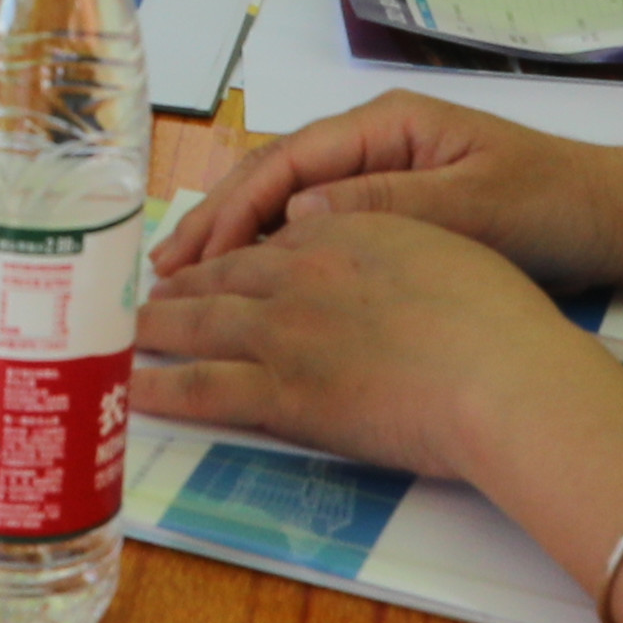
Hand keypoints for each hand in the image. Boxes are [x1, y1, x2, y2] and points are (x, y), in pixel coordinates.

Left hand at [140, 207, 622, 485]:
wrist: (496, 375)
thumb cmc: (495, 318)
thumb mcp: (444, 242)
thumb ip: (384, 229)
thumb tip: (334, 229)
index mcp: (345, 231)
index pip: (274, 238)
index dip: (238, 251)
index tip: (219, 261)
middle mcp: (301, 272)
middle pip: (224, 273)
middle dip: (185, 283)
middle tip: (153, 294)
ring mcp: (282, 332)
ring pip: (199, 324)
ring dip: (157, 327)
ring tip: (126, 331)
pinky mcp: (280, 393)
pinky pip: (203, 389)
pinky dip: (161, 387)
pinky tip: (133, 387)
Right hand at [158, 87, 608, 285]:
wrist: (606, 219)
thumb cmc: (546, 205)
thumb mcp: (472, 204)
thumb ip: (387, 203)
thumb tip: (301, 209)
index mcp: (387, 126)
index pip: (290, 159)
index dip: (237, 207)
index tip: (199, 256)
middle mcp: (372, 142)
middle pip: (274, 177)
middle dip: (217, 221)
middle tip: (163, 272)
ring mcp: (378, 173)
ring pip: (286, 201)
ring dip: (236, 239)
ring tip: (183, 280)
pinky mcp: (389, 210)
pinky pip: (315, 226)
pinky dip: (274, 253)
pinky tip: (246, 288)